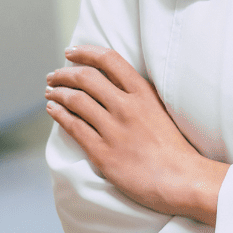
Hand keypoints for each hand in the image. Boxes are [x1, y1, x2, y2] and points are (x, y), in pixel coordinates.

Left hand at [45, 45, 228, 225]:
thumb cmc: (173, 147)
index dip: (85, 52)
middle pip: (86, 78)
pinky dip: (58, 114)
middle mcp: (126, 107)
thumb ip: (138, 95)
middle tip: (54, 75)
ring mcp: (114, 130)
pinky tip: (53, 110)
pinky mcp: (103, 153)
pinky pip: (73, 127)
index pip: (108, 59)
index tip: (70, 52)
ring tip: (50, 92)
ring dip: (57, 93)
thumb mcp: (159, 109)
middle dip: (64, 73)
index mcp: (143, 93)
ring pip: (76, 100)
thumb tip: (111, 81)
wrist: (182, 180)